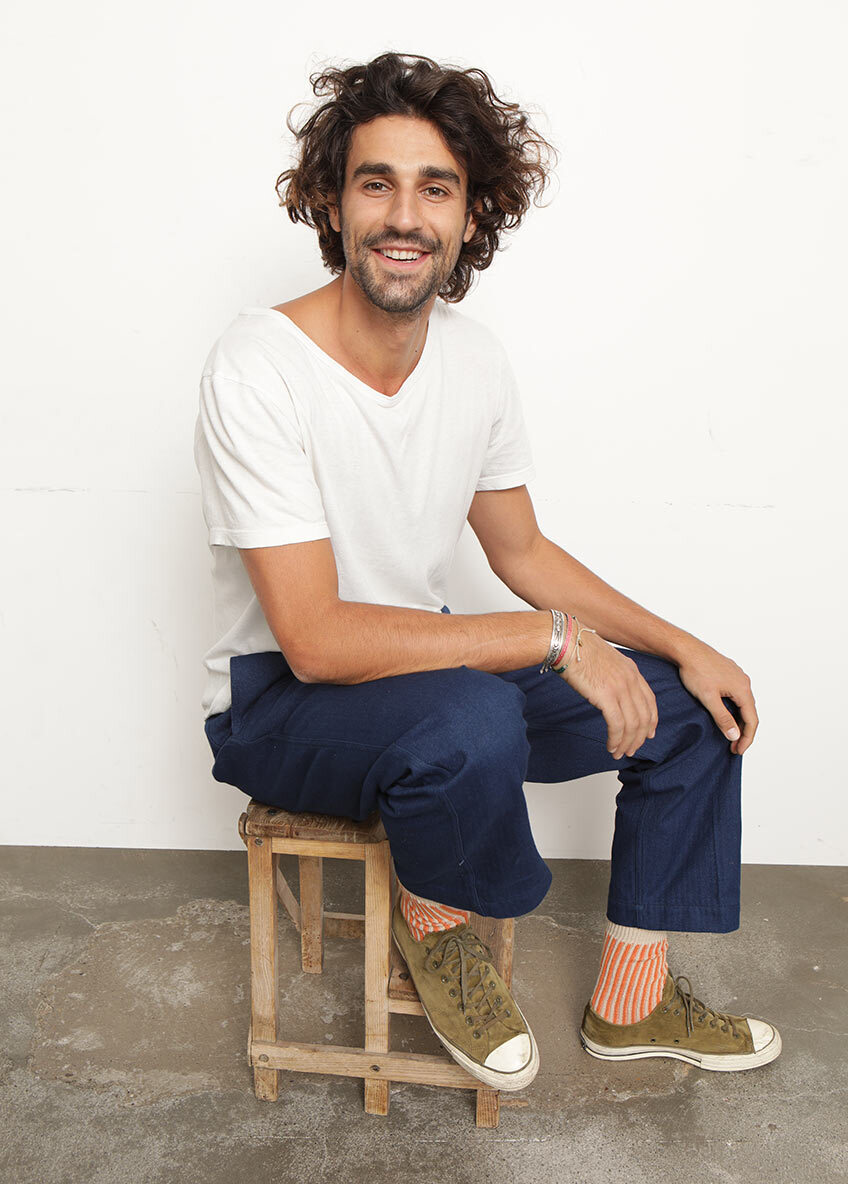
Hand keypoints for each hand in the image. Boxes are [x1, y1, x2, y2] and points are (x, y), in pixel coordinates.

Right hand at [557, 629, 657, 758]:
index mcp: (632, 670)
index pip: (650, 700)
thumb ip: (613, 675)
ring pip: (632, 724)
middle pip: (644, 716)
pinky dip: (616, 739)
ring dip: (627, 743)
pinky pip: (617, 725)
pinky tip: (611, 746)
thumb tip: (609, 691)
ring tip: (619, 753)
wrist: (566, 641)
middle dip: (639, 737)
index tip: (648, 734)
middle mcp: (630, 679)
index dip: (651, 720)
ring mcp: (620, 687)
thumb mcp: (605, 660)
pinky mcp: (606, 696)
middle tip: (631, 750)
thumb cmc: (577, 649)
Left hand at [674, 638, 757, 754]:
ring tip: (730, 733)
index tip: (738, 751)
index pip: (752, 720)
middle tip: (733, 747)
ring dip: (738, 720)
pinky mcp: (728, 672)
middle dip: (743, 731)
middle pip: (749, 712)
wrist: (685, 649)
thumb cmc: (695, 671)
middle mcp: (744, 681)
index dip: (746, 739)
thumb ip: (723, 718)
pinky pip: (736, 694)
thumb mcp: (708, 698)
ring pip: (743, 703)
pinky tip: (725, 713)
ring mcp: (737, 675)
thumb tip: (735, 736)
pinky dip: (734, 708)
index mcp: (743, 689)